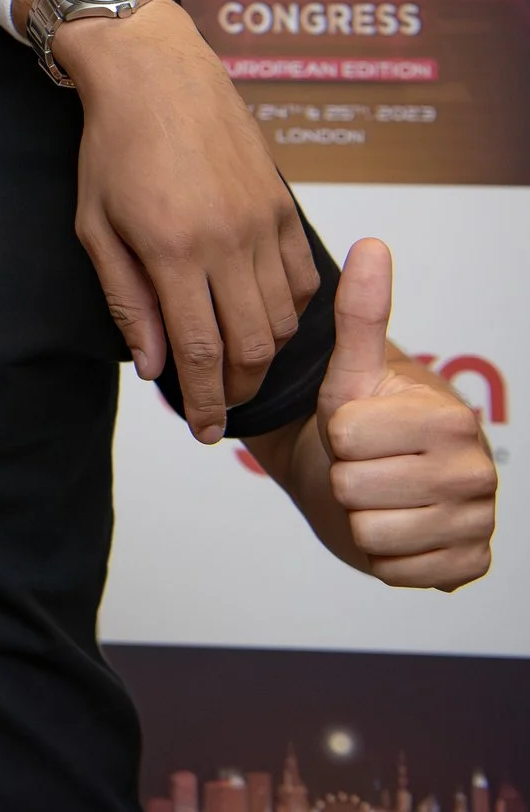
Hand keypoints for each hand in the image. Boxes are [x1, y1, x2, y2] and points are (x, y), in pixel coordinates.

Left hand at [41, 0, 317, 442]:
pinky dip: (290, 311)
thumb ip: (126, 300)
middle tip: (223, 407)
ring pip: (284, 318)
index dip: (208, 400)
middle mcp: (227, 241)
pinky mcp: (285, 204)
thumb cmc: (111, 148)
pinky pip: (303, 278)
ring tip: (237, 365)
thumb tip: (153, 367)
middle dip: (240, 389)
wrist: (155, 74)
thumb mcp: (95, 226)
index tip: (208, 432)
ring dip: (265, 354)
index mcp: (173, 251)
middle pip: (254, 346)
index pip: (201, 351)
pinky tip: (263, 317)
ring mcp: (263, 222)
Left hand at [316, 238, 497, 590]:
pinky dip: (384, 556)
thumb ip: (360, 313)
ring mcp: (478, 523)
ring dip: (360, 518)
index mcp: (450, 418)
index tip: (357, 428)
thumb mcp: (350, 371)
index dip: (337, 435)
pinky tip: (397, 529)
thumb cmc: (360, 422)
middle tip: (364, 465)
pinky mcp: (467, 567)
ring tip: (379, 495)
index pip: (348, 438)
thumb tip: (371, 244)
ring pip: (372, 534)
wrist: (374, 482)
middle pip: (356, 488)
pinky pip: (397, 572)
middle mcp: (478, 471)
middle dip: (345, 478)